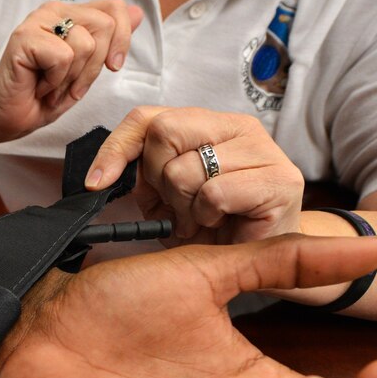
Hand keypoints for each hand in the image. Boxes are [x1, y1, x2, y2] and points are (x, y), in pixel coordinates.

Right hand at [0, 0, 142, 140]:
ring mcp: (37, 22)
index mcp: (72, 15)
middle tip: (70, 84)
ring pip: (85, 44)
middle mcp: (54, 12)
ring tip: (52, 86)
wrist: (10, 118)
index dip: (122, 40)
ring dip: (72, 79)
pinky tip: (39, 86)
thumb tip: (137, 14)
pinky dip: (55, 81)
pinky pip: (63, 57)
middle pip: (105, 26)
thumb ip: (110, 40)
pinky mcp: (23, 38)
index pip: (115, 9)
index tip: (112, 66)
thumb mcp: (87, 70)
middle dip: (94, 67)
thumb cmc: (44, 95)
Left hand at [85, 106, 304, 244]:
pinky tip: (221, 223)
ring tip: (202, 219)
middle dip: (158, 180)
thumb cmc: (213, 229)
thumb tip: (104, 173)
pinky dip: (207, 215)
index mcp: (208, 124)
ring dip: (185, 206)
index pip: (148, 117)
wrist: (259, 260)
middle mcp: (237, 126)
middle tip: (177, 206)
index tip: (97, 183)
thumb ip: (142, 175)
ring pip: (187, 167)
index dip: (117, 148)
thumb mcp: (164, 199)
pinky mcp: (279, 180)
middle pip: (164, 132)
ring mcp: (263, 149)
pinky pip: (215, 192)